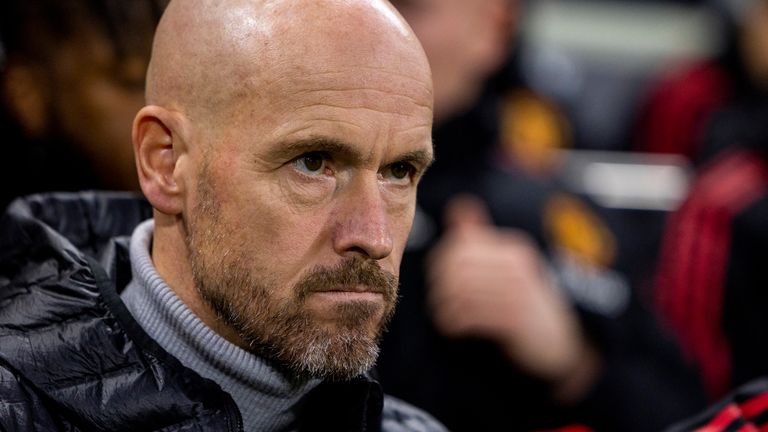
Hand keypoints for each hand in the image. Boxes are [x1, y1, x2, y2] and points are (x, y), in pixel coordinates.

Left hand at [427, 195, 599, 399]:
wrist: (561, 340)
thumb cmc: (526, 301)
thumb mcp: (508, 265)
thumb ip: (481, 237)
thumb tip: (458, 203)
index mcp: (512, 249)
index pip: (462, 245)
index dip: (440, 261)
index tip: (436, 279)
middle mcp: (516, 266)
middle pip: (459, 267)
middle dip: (440, 284)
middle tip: (436, 300)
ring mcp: (518, 292)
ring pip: (462, 292)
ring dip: (444, 306)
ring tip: (442, 314)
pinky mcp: (516, 320)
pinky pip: (472, 316)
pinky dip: (454, 322)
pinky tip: (452, 328)